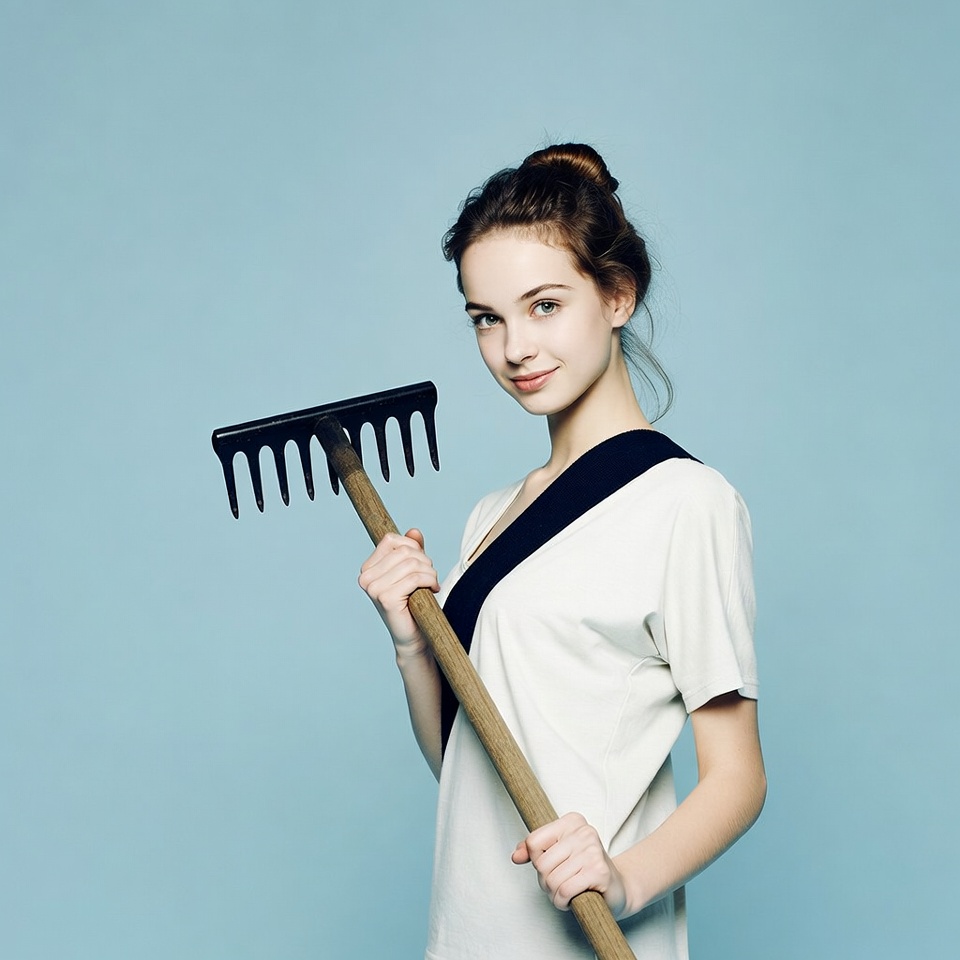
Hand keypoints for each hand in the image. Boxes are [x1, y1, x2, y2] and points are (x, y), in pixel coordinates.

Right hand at [358, 529, 438, 656]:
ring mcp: (374, 588)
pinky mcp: (386, 599)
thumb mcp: (413, 571)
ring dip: (429, 572)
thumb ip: (412, 550)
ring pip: (412, 563)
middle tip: (430, 577)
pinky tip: (432, 590)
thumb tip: (413, 531)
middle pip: (404, 550)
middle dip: (424, 561)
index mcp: (368, 568)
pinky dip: (430, 581)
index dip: (412, 547)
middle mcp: (366, 577)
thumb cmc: (414, 603)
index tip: (421, 563)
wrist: (414, 635)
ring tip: (431, 584)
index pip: (391, 539)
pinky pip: (415, 578)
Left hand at [512, 812, 626, 917]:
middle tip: (561, 884)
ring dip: (555, 895)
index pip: (534, 841)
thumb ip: (534, 852)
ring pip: (552, 880)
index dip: (537, 861)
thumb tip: (516, 855)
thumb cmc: (585, 870)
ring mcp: (592, 850)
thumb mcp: (558, 855)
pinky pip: (564, 891)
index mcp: (572, 821)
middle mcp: (584, 832)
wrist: (619, 889)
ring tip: (568, 891)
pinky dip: (563, 901)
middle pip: (541, 864)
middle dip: (546, 882)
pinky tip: (574, 899)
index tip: (552, 865)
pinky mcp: (598, 871)